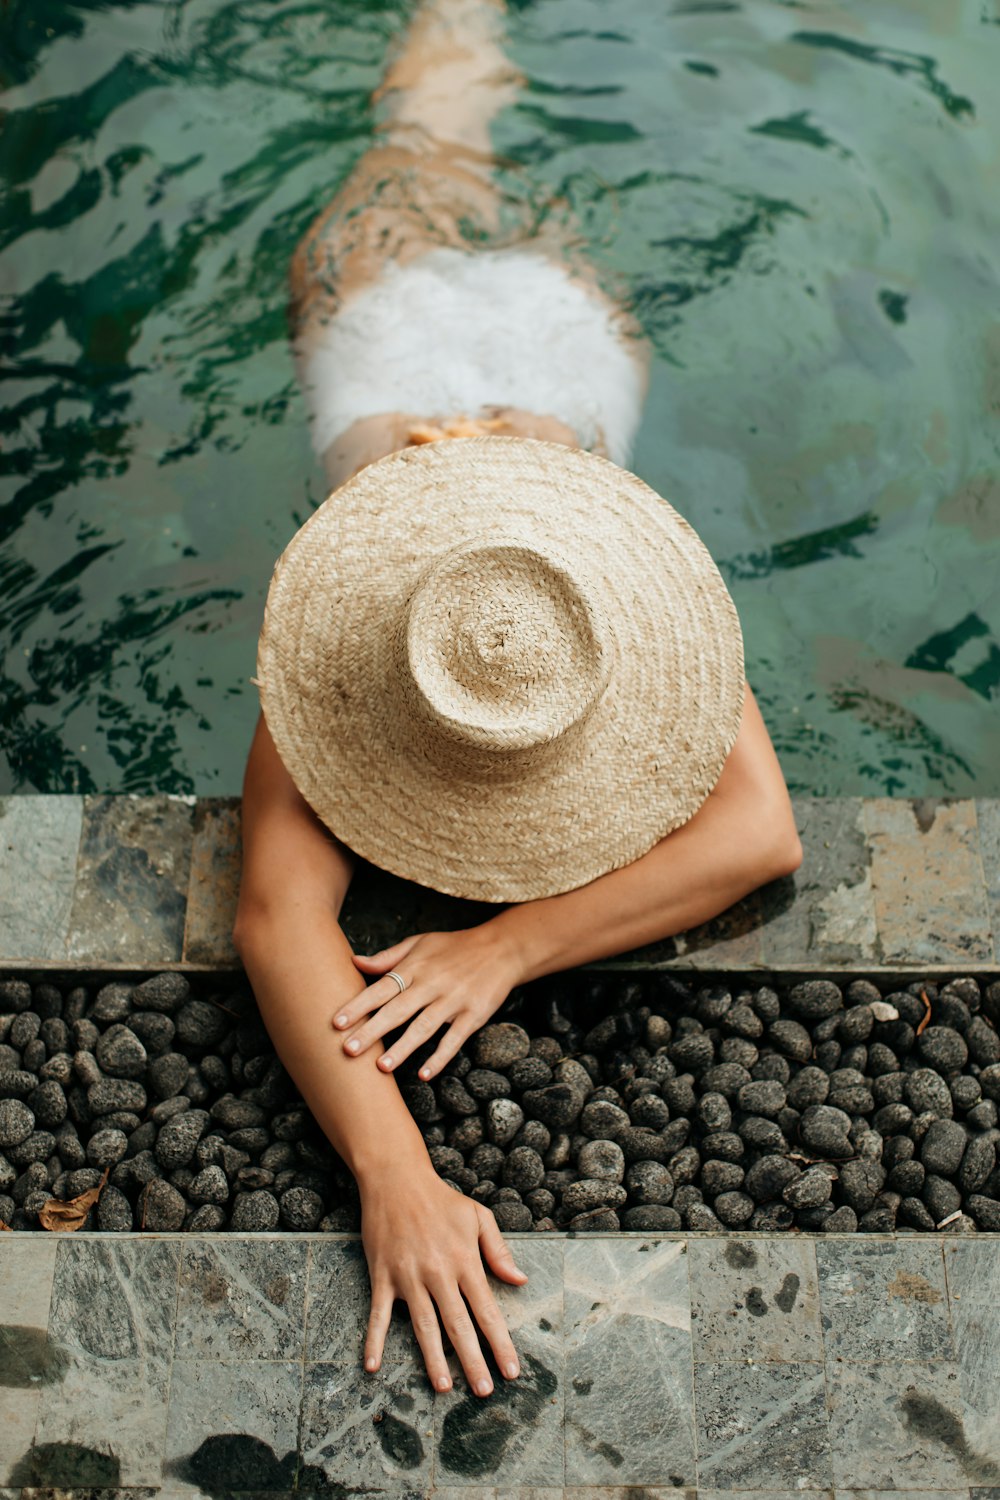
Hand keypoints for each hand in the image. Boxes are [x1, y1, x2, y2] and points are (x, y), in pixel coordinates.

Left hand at [332, 925, 521, 1079]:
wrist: (502, 948)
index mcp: (416, 966)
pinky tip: (424, 1074)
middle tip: (348, 1051)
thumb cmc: (454, 947)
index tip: (336, 1023)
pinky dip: (440, 1057)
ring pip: (424, 1027)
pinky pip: (454, 1039)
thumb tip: (354, 962)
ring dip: (402, 1048)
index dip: (358, 1005)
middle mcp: (432, 984)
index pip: (381, 988)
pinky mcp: (474, 1015)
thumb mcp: (421, 943)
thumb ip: (388, 957)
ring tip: (381, 1068)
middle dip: (372, 1031)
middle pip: (397, 1010)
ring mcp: (454, 1000)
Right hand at [361, 1163, 528, 1395]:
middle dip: (473, 1361)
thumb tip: (520, 1280)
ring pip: (423, 1326)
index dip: (500, 1343)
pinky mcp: (382, 1276)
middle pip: (458, 1326)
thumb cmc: (442, 1199)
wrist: (397, 1179)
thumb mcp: (478, 1217)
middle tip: (484, 1391)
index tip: (511, 1370)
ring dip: (434, 1359)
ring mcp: (408, 1276)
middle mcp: (438, 1273)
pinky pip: (378, 1314)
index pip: (487, 1310)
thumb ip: (499, 1251)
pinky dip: (374, 1340)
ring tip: (444, 1387)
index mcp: (465, 1261)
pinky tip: (372, 1365)